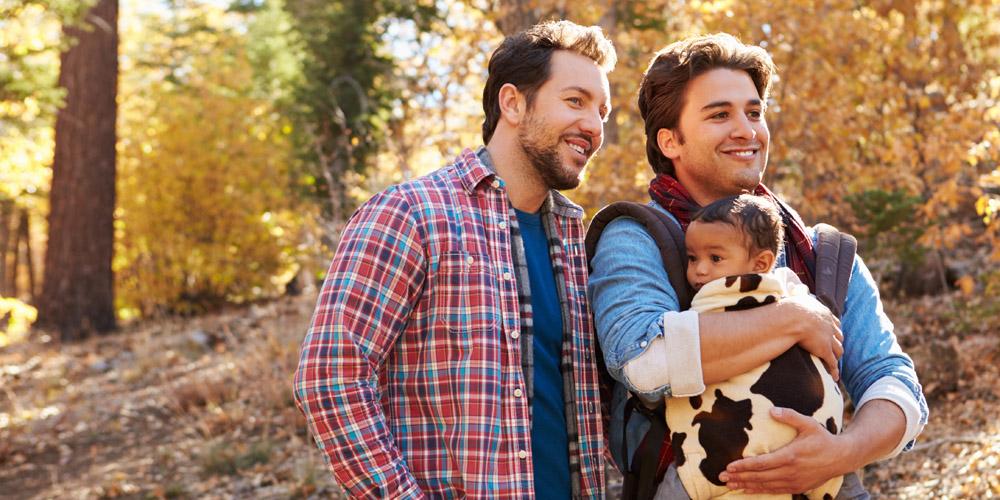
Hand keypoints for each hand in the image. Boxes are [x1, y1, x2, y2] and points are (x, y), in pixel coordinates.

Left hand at [718, 407, 853, 493]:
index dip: (744, 466)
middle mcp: (791, 471)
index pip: (762, 463)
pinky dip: (759, 490)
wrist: (842, 457)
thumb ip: (789, 416)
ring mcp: (794, 481)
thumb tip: (772, 410)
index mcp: (790, 456)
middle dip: (739, 477)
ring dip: (746, 485)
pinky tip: (747, 489)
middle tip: (721, 477)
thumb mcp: (808, 423)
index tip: (729, 466)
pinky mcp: (798, 487)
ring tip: (729, 485)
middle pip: (760, 477)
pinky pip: (775, 491)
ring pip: (765, 485)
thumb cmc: (823, 438)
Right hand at [777, 294, 843, 380]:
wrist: (794, 317)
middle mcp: (830, 326)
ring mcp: (829, 339)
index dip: (833, 328)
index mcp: (824, 313)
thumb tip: (800, 286)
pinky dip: (834, 370)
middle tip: (834, 347)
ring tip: (835, 362)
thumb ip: (800, 291)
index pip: (834, 322)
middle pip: (839, 336)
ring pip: (838, 350)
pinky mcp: (825, 350)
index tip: (833, 332)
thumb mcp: (798, 295)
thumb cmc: (793, 306)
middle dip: (837, 342)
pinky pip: (831, 362)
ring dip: (837, 357)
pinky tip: (835, 377)